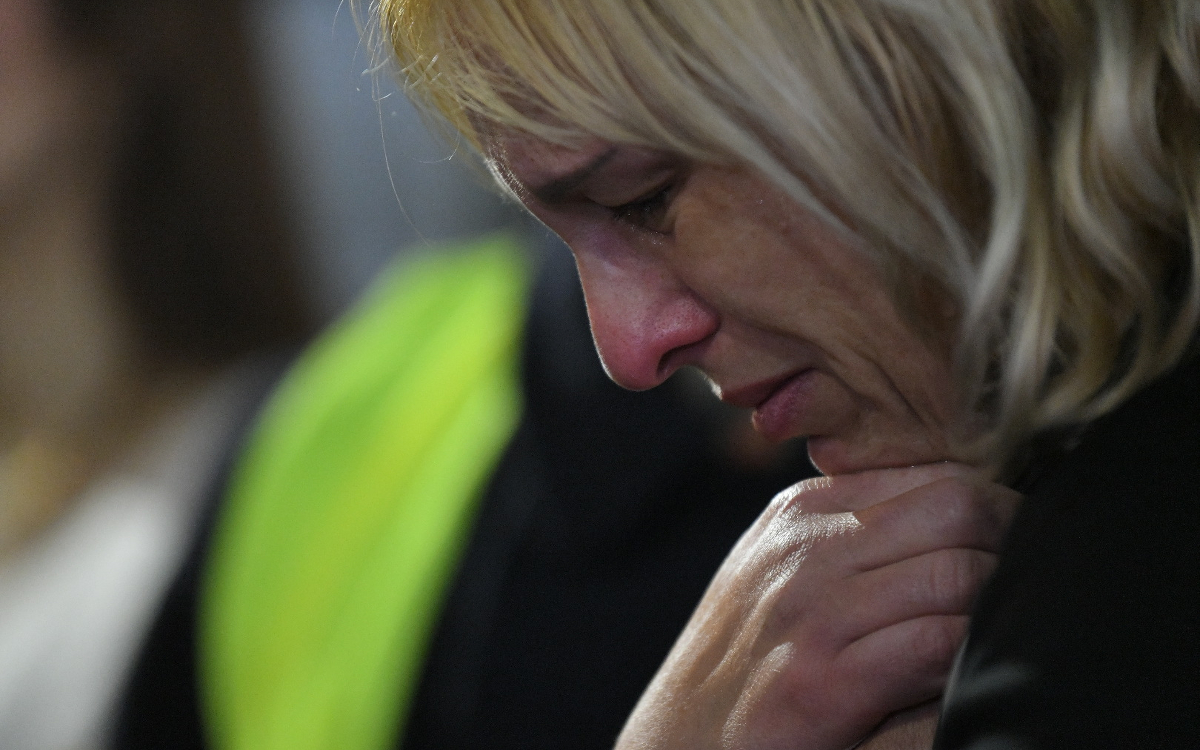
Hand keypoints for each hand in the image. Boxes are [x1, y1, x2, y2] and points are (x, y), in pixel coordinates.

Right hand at [615, 463, 1019, 749]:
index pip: (933, 474)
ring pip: (958, 570)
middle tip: (1032, 581)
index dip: (996, 507)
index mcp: (801, 510)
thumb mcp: (778, 572)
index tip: (1015, 543)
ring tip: (1004, 630)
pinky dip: (969, 654)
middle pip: (958, 507)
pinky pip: (936, 641)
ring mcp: (812, 609)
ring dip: (999, 602)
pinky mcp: (823, 680)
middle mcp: (806, 546)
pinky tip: (965, 672)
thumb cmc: (742, 663)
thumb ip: (849, 534)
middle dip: (1013, 542)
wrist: (676, 742)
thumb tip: (951, 517)